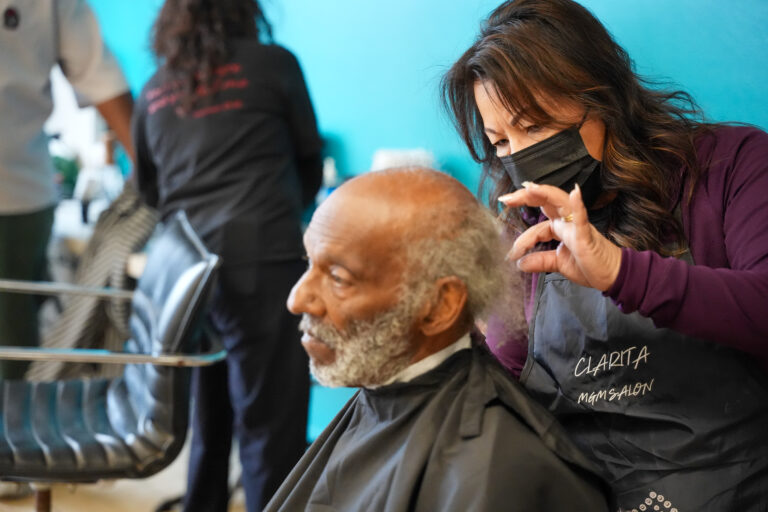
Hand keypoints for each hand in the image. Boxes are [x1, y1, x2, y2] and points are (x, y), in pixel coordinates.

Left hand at [498, 182, 621, 291]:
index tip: (512, 255)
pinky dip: (578, 205)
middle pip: (545, 202)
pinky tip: (575, 193)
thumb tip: (520, 264)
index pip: (537, 228)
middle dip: (525, 197)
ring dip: (544, 193)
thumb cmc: (589, 266)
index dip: (523, 240)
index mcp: (561, 228)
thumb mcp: (558, 264)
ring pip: (560, 202)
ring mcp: (578, 225)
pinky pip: (582, 217)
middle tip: (505, 199)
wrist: (612, 275)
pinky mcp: (587, 234)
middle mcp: (568, 222)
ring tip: (529, 188)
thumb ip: (540, 261)